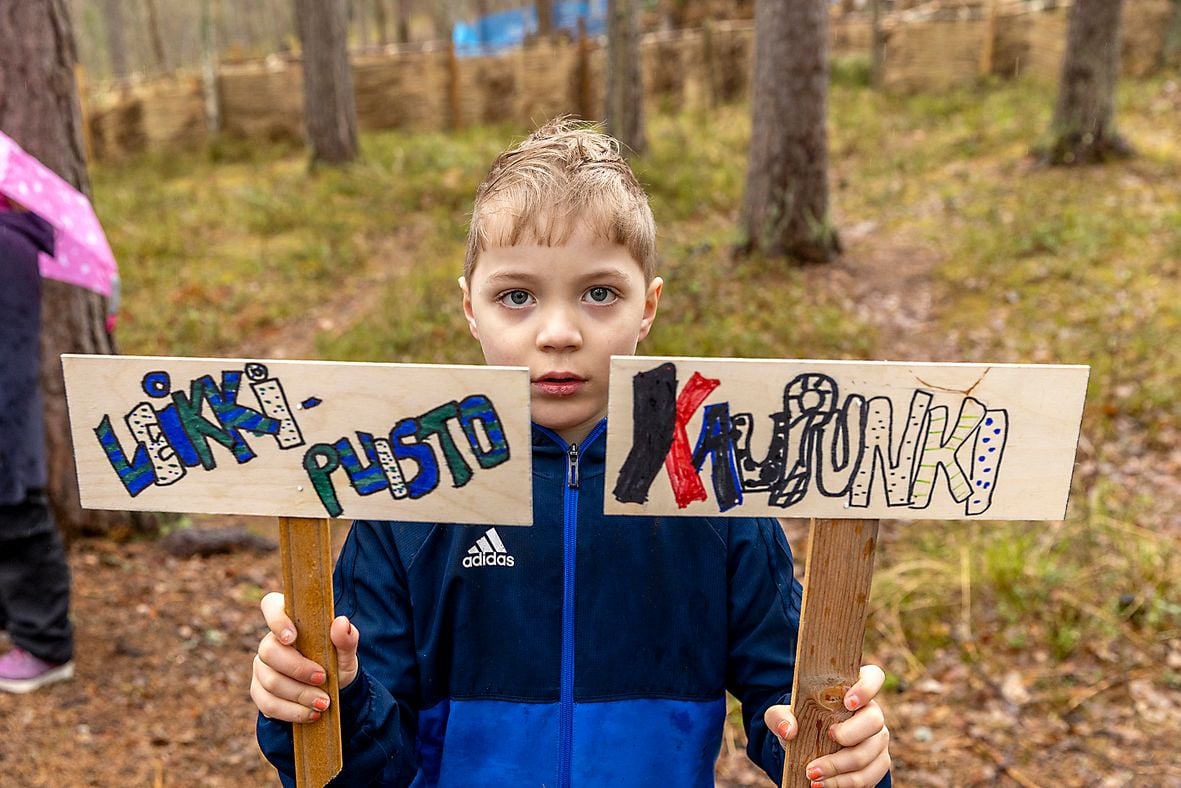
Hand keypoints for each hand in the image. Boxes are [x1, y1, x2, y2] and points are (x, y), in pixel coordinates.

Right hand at [249, 591, 360, 722]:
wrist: (330, 694)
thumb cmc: (335, 665)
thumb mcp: (346, 654)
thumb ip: (346, 638)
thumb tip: (341, 623)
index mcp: (290, 622)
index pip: (271, 605)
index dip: (276, 619)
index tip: (292, 637)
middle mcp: (270, 642)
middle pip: (270, 651)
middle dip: (298, 669)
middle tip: (322, 678)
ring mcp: (261, 668)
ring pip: (270, 681)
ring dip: (300, 694)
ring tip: (324, 702)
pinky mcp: (259, 692)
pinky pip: (267, 704)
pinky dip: (291, 712)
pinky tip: (311, 714)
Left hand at [764, 664, 890, 786]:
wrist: (807, 746)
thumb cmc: (800, 722)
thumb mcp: (783, 714)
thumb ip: (779, 716)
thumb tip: (788, 730)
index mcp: (853, 690)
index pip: (873, 677)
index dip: (866, 688)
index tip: (848, 703)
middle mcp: (871, 712)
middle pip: (874, 720)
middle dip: (850, 734)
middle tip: (827, 738)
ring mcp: (877, 739)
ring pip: (869, 753)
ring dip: (840, 767)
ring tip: (812, 774)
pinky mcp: (877, 764)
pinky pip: (868, 777)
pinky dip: (843, 783)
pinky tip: (823, 785)